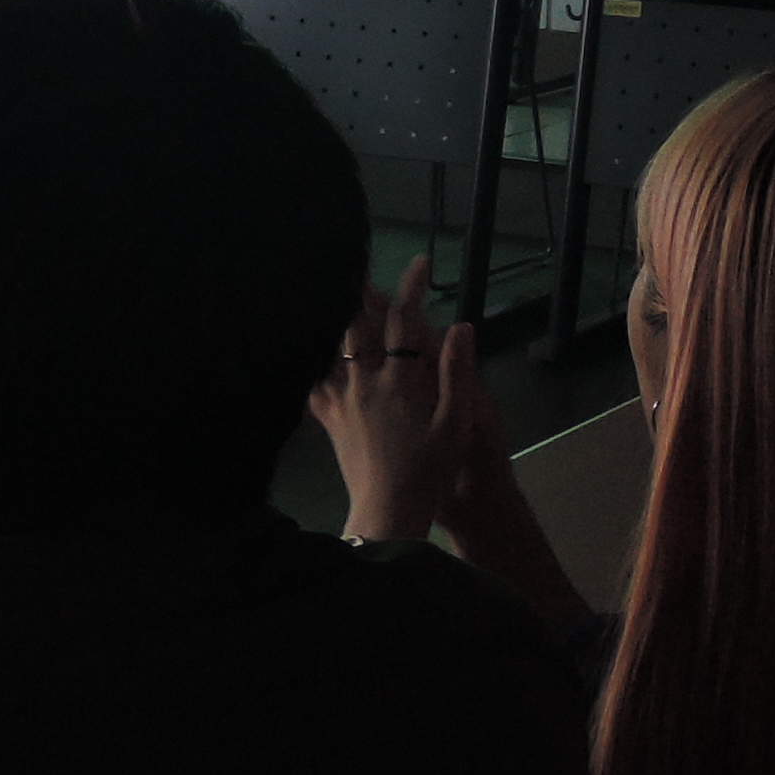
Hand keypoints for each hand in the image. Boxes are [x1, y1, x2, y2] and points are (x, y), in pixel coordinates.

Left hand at [309, 255, 461, 542]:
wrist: (388, 512)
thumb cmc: (430, 472)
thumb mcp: (456, 424)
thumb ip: (457, 373)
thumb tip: (461, 325)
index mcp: (399, 381)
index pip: (406, 320)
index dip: (413, 286)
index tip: (422, 262)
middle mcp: (364, 382)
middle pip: (356, 322)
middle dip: (361, 291)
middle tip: (361, 267)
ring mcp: (341, 399)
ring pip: (331, 345)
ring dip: (337, 320)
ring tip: (334, 296)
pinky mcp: (327, 419)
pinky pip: (314, 381)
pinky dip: (315, 360)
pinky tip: (313, 353)